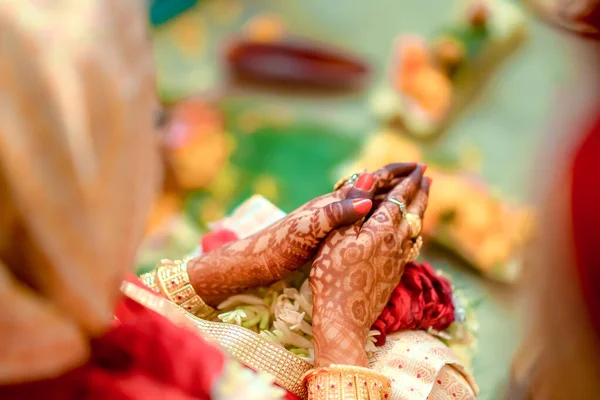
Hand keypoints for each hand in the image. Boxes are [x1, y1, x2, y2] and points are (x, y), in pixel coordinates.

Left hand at [187, 163, 416, 304]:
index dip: (395, 172)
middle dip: (397, 183)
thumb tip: (368, 198)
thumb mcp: (309, 229)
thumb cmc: (281, 245)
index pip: (371, 180)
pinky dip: (377, 218)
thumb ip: (337, 213)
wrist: (256, 261)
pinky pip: (361, 221)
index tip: (419, 167)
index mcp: (333, 201)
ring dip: (389, 199)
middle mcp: (334, 207)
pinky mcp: (327, 235)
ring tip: (409, 200)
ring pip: (367, 205)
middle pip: (372, 189)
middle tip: (423, 180)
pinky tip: (380, 227)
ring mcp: (330, 221)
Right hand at [310, 165, 430, 366]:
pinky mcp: (395, 273)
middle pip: (414, 212)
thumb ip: (356, 205)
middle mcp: (396, 242)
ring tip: (423, 200)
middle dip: (421, 192)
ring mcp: (398, 259)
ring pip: (416, 228)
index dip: (409, 181)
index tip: (420, 167)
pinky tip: (412, 234)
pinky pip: (411, 245)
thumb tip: (370, 174)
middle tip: (428, 177)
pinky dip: (415, 231)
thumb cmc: (333, 275)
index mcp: (382, 229)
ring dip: (421, 210)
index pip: (400, 198)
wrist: (344, 317)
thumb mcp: (338, 236)